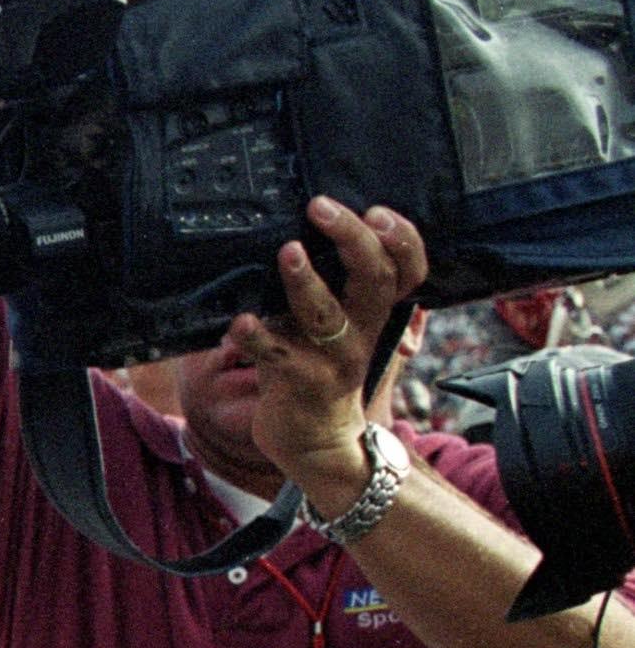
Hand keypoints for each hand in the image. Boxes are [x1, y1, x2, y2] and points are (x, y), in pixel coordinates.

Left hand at [234, 198, 433, 510]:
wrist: (315, 440)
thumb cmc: (318, 367)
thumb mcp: (339, 326)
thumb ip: (337, 288)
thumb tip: (311, 232)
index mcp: (375, 312)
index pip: (408, 269)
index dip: (402, 238)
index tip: (376, 210)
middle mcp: (362, 331)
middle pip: (374, 278)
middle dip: (352, 238)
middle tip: (321, 207)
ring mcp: (332, 359)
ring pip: (327, 314)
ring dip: (306, 281)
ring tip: (288, 251)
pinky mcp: (298, 383)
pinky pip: (276, 355)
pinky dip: (256, 337)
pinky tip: (239, 320)